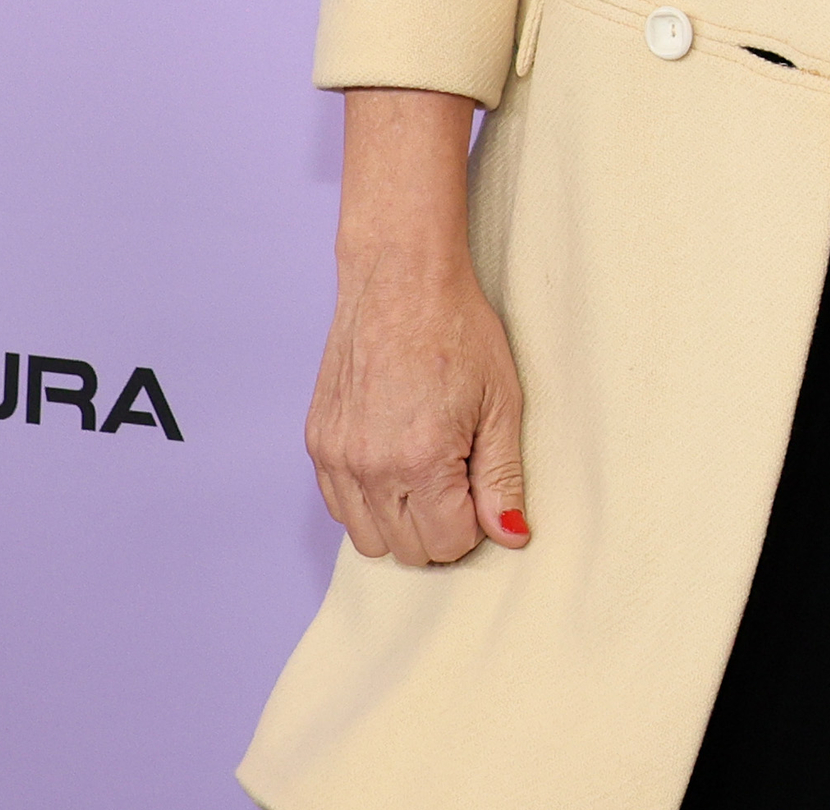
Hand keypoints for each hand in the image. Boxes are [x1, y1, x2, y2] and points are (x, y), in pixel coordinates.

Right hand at [305, 87, 527, 567]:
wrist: (401, 279)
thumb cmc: (459, 332)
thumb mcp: (501, 403)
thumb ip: (503, 478)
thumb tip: (511, 536)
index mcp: (420, 460)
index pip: (449, 544)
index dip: (476, 523)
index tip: (483, 485)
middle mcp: (369, 467)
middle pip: (407, 551)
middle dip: (440, 528)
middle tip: (460, 477)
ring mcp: (336, 457)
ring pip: (368, 539)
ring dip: (401, 521)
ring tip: (428, 470)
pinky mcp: (317, 443)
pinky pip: (340, 506)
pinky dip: (369, 500)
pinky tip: (395, 462)